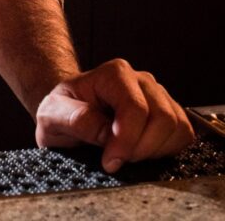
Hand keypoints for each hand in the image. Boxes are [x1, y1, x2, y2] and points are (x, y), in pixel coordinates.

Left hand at [35, 58, 194, 172]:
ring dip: (155, 150)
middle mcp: (140, 79)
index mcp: (113, 73)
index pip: (135, 108)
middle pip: (162, 117)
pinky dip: (167, 149)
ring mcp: (157, 95)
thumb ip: (73, 118)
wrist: (68, 113)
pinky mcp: (169, 112)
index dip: (126, 140)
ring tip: (128, 154)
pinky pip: (184, 133)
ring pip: (177, 126)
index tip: (109, 161)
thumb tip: (106, 132)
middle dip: (142, 147)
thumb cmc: (61, 111)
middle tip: (119, 159)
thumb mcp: (51, 114)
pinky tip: (143, 151)